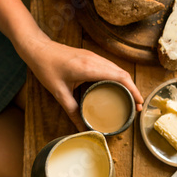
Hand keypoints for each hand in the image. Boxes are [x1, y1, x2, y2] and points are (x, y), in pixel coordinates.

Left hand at [24, 38, 143, 130]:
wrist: (38, 48)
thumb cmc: (46, 67)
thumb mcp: (59, 92)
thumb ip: (72, 111)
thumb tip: (82, 128)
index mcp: (90, 68)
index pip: (120, 77)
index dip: (133, 90)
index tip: (139, 103)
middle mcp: (95, 60)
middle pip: (122, 73)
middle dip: (133, 89)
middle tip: (137, 106)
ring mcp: (93, 56)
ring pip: (117, 69)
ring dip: (126, 82)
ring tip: (129, 98)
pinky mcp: (90, 56)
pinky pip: (109, 66)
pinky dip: (117, 77)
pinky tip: (116, 87)